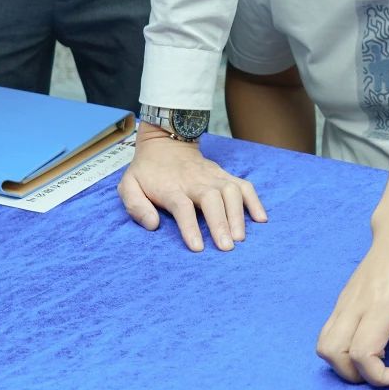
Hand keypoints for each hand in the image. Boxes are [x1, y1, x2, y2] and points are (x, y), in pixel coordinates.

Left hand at [118, 122, 266, 250]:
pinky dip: (255, 201)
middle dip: (221, 223)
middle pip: (212, 199)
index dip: (190, 227)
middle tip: (227, 247)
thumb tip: (153, 225)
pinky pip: (244, 186)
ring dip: (238, 215)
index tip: (198, 248)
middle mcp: (195, 181)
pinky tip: (261, 219)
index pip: (182, 207)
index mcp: (170, 187)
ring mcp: (213, 176)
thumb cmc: (147, 170)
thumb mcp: (128, 185)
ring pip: (231, 192)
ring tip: (241, 237)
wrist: (166, 141)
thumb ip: (135, 206)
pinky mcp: (225, 175)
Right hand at [316, 218, 388, 385]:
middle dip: (355, 375)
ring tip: (373, 360)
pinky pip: (329, 332)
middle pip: (333, 353)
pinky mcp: (342, 300)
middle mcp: (356, 305)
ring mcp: (344, 302)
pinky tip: (370, 343)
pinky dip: (341, 349)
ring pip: (324, 344)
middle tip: (384, 372)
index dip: (378, 375)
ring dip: (343, 363)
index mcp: (381, 306)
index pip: (362, 353)